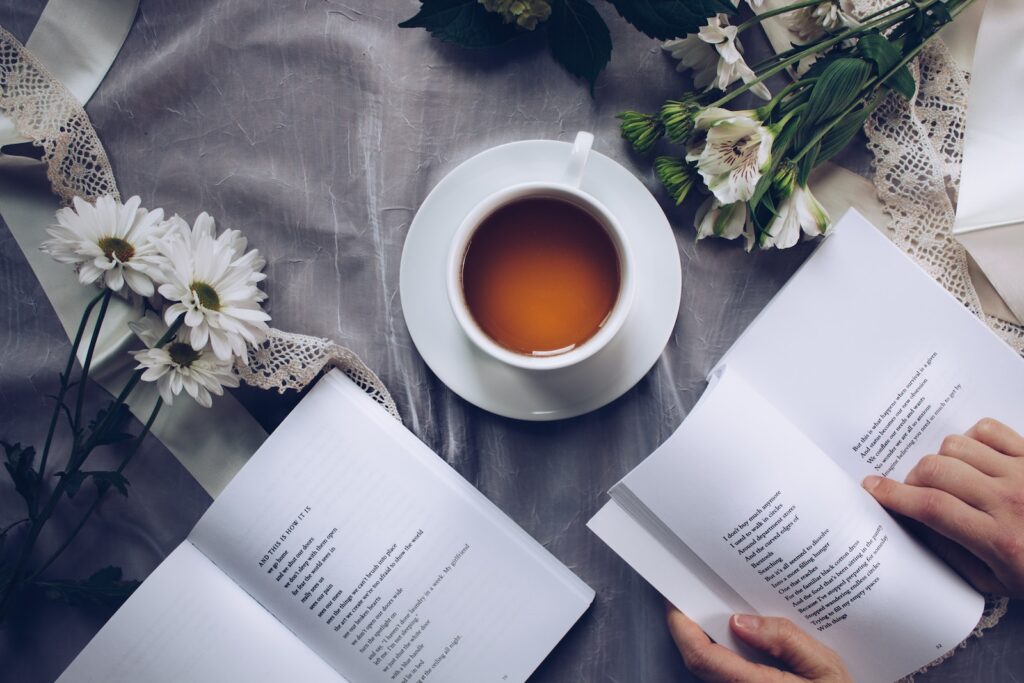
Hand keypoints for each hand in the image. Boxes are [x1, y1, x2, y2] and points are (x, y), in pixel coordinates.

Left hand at [666, 605, 851, 681]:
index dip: (680, 625)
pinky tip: (735, 633)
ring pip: (709, 667)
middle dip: (689, 626)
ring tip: (712, 607)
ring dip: (705, 638)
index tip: (674, 598)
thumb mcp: (825, 666)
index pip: (701, 655)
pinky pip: (723, 672)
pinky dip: (721, 650)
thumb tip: (740, 620)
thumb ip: (786, 640)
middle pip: (698, 659)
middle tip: (690, 593)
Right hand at [863, 418, 1023, 597]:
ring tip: (950, 478)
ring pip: (956, 446)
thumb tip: (911, 522)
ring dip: (942, 460)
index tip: (872, 488)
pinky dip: (971, 440)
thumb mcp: (996, 582)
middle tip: (915, 492)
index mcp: (999, 539)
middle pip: (936, 470)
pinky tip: (974, 459)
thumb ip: (950, 553)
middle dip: (912, 479)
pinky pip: (988, 429)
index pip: (930, 507)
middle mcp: (1010, 501)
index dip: (893, 494)